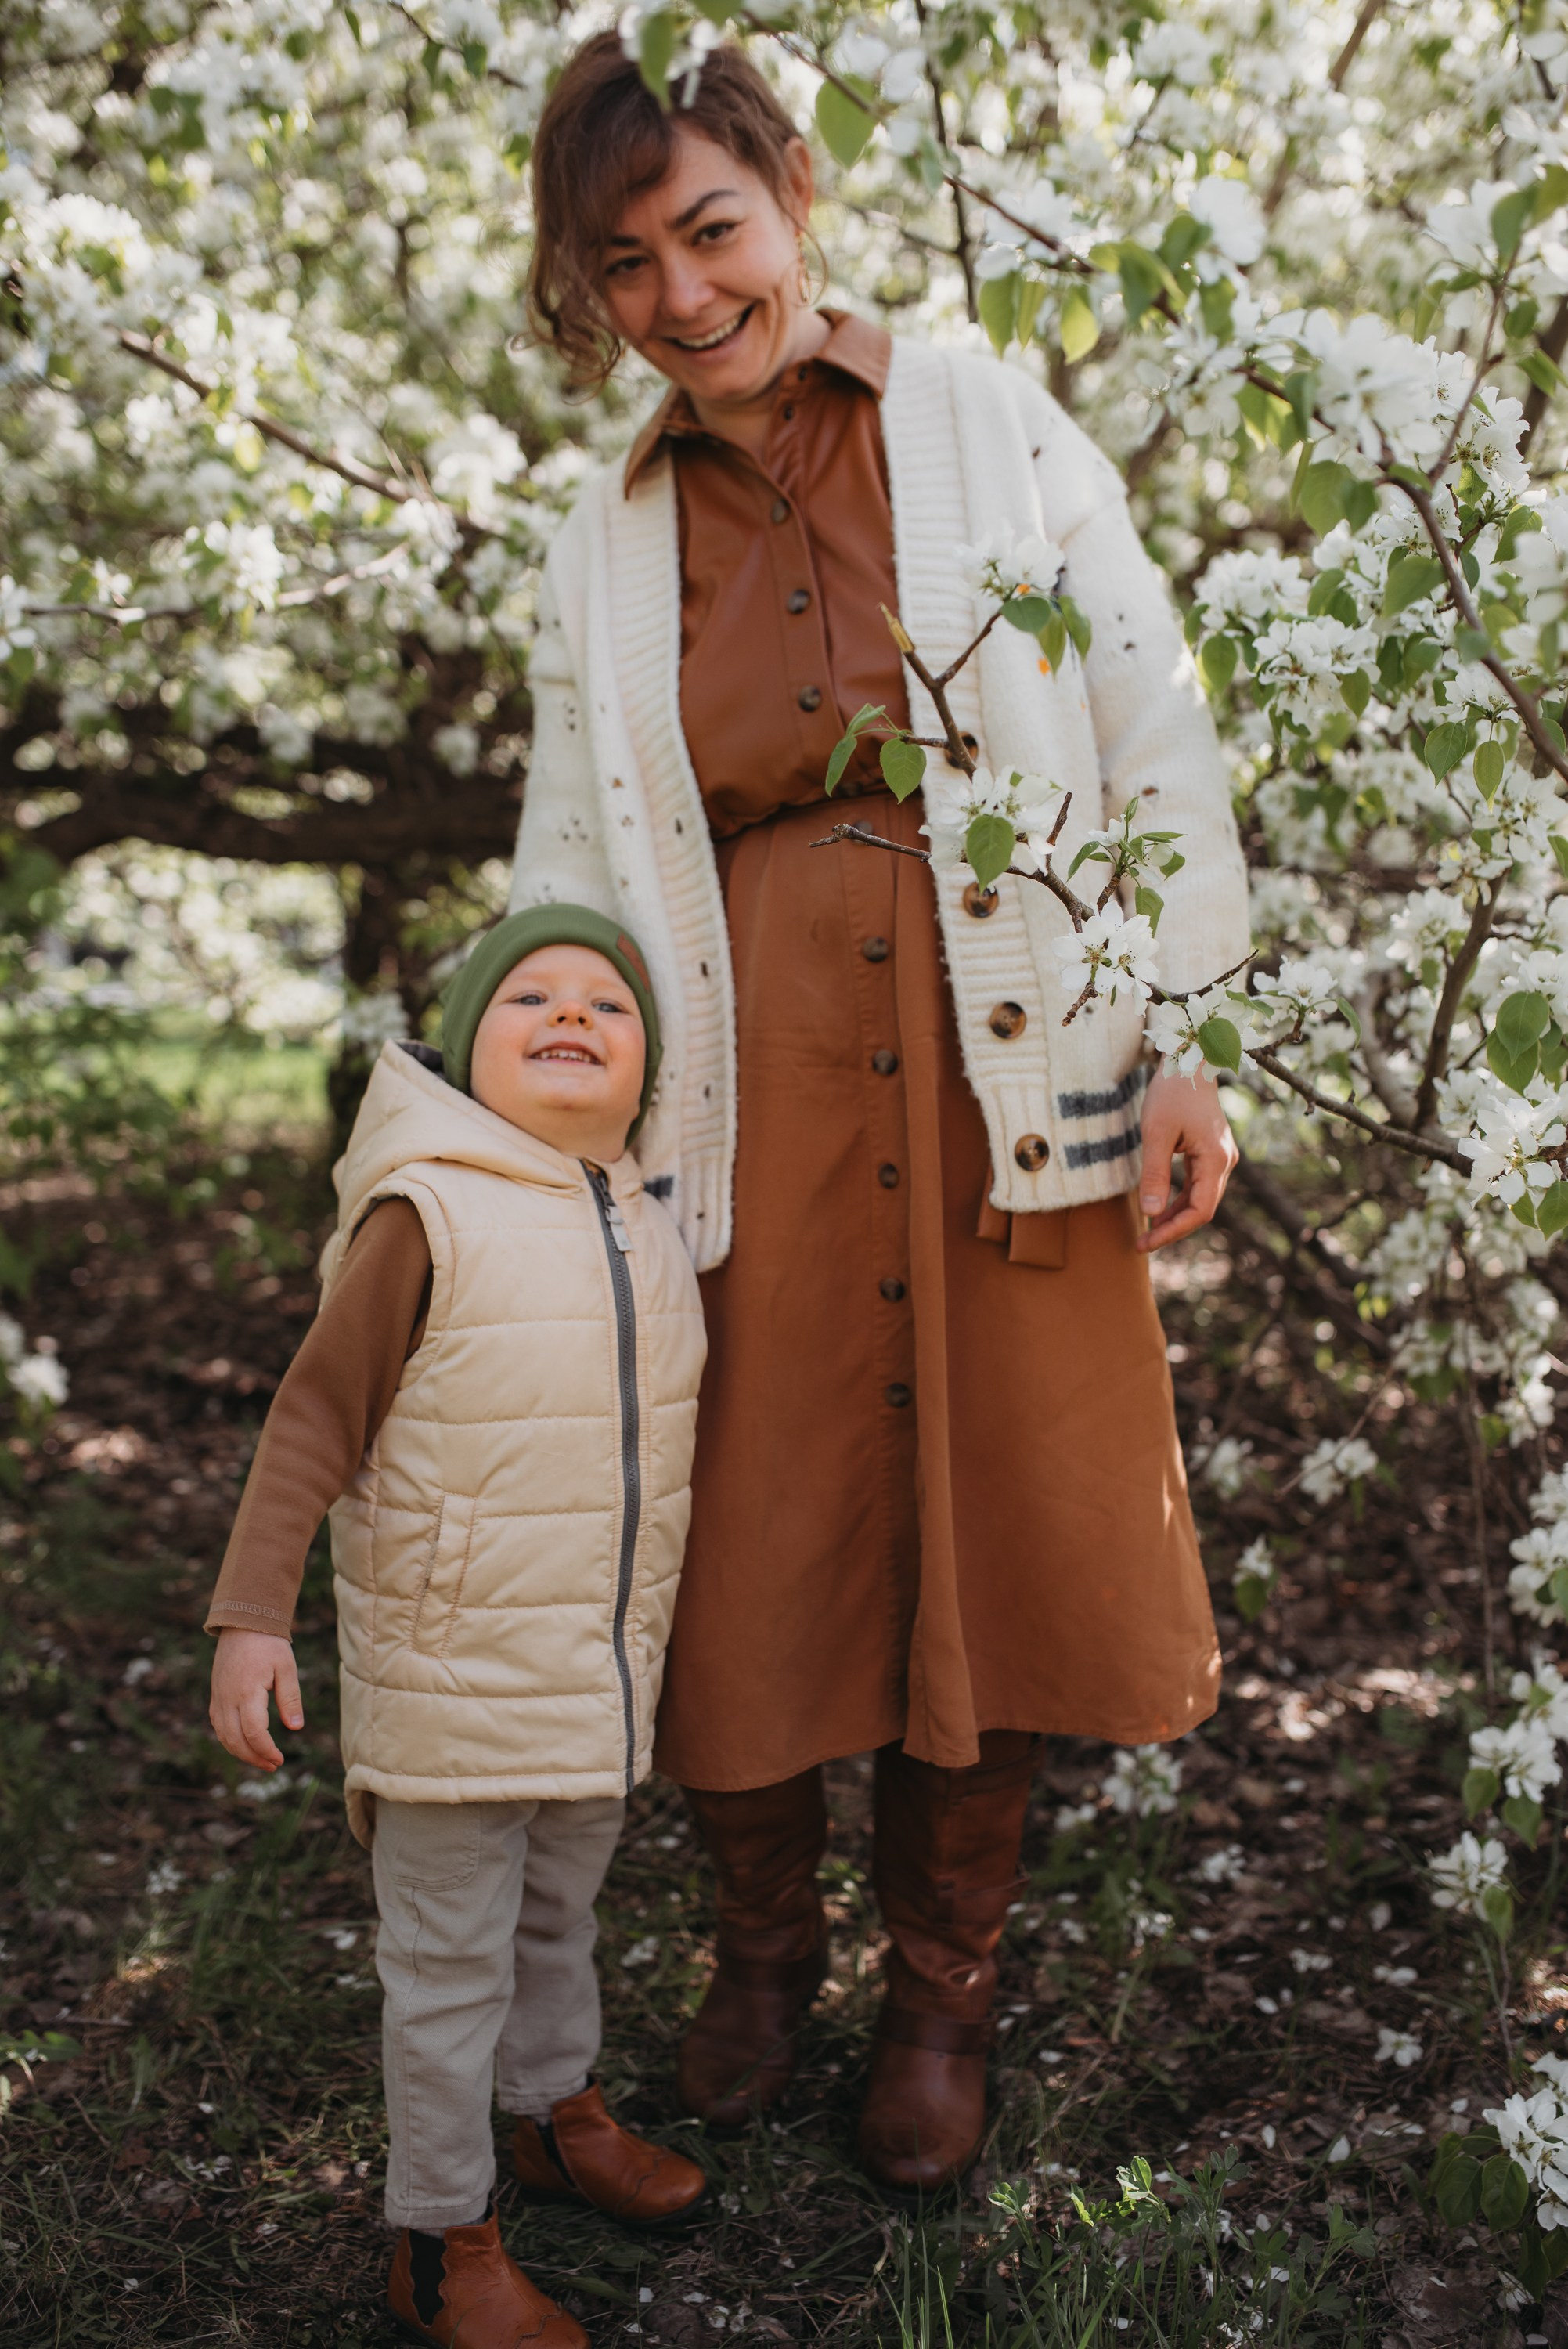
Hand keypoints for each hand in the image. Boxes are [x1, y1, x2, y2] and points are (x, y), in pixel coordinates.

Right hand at [209, 1629, 302, 1770]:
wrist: (243, 1624)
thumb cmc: (269, 1644)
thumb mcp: (287, 1668)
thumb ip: (290, 1698)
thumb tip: (295, 1728)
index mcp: (247, 1692)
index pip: (254, 1732)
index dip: (266, 1750)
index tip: (279, 1760)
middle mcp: (228, 1698)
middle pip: (235, 1740)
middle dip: (254, 1758)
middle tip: (272, 1765)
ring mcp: (219, 1698)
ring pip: (224, 1736)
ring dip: (241, 1753)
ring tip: (261, 1760)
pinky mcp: (216, 1696)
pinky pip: (219, 1726)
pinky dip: (230, 1740)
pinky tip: (245, 1744)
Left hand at [1136, 1064, 1237, 1252]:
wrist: (1189, 1059)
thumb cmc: (1172, 1091)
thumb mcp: (1156, 1132)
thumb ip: (1155, 1174)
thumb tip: (1151, 1214)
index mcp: (1216, 1159)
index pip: (1200, 1211)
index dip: (1173, 1231)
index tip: (1146, 1243)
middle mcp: (1225, 1161)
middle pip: (1202, 1209)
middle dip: (1172, 1228)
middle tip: (1141, 1244)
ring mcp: (1221, 1156)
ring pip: (1200, 1198)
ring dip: (1174, 1216)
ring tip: (1147, 1232)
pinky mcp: (1211, 1151)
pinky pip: (1197, 1184)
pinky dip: (1179, 1199)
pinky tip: (1159, 1208)